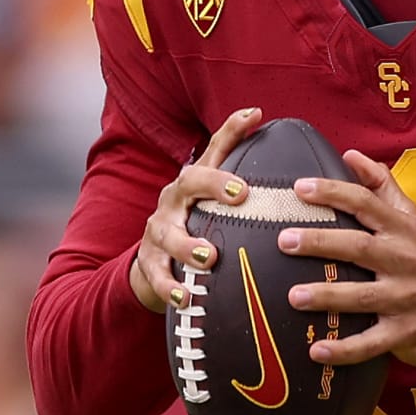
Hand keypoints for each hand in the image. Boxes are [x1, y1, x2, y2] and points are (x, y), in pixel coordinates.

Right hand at [129, 109, 263, 315]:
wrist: (153, 266)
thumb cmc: (195, 226)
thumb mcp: (214, 201)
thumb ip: (239, 173)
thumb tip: (265, 123)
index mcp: (194, 184)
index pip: (214, 150)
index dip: (232, 131)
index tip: (254, 118)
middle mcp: (174, 200)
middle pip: (188, 182)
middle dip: (214, 184)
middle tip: (240, 196)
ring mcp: (158, 231)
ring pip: (169, 233)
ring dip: (189, 246)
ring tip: (209, 258)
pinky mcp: (150, 263)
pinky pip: (157, 275)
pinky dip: (170, 287)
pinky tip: (185, 297)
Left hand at [279, 151, 415, 368]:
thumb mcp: (411, 220)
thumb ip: (381, 187)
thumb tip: (351, 154)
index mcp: (402, 230)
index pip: (366, 204)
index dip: (333, 193)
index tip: (299, 188)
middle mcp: (405, 261)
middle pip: (359, 247)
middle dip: (320, 243)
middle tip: (284, 240)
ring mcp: (406, 298)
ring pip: (362, 296)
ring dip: (327, 296)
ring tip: (293, 296)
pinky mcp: (405, 333)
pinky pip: (371, 343)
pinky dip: (345, 349)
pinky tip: (317, 350)